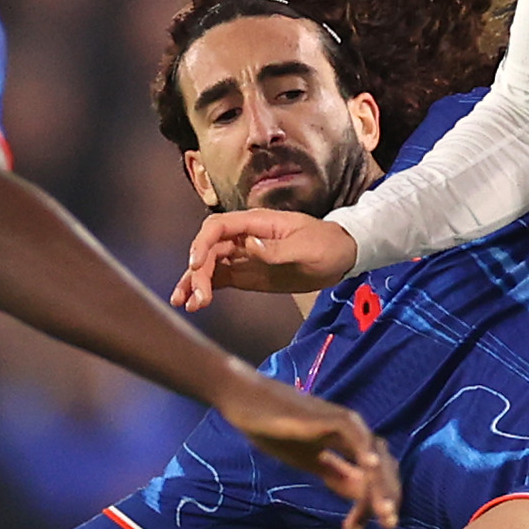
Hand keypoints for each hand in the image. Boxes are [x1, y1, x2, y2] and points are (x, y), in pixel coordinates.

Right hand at [175, 208, 356, 310]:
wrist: (342, 257)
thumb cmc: (327, 245)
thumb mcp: (307, 248)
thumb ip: (277, 250)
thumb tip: (248, 246)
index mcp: (256, 224)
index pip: (218, 227)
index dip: (203, 244)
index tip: (197, 266)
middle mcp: (243, 238)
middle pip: (210, 249)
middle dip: (198, 272)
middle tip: (198, 297)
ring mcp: (243, 256)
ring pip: (210, 266)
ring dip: (195, 283)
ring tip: (185, 304)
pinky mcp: (246, 274)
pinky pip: (220, 279)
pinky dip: (205, 290)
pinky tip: (194, 304)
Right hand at [217, 375, 403, 528]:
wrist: (246, 400)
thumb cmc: (273, 428)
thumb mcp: (308, 461)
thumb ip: (334, 474)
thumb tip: (360, 496)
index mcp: (350, 444)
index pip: (372, 477)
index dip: (369, 504)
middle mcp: (355, 433)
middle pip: (382, 469)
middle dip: (386, 499)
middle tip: (389, 526)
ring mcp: (345, 423)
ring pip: (373, 457)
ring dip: (380, 486)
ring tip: (385, 512)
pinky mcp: (331, 417)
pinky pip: (355, 436)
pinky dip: (366, 451)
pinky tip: (371, 469)